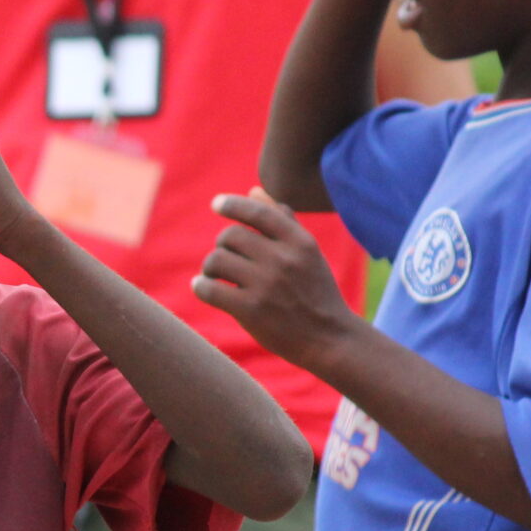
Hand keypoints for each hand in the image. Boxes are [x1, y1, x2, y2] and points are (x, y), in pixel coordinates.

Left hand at [193, 189, 358, 365]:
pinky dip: (201, 287)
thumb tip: (254, 191)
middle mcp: (283, 260)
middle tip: (226, 260)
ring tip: (216, 276)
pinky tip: (204, 288)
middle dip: (222, 246)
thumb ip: (283, 221)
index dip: (232, 205)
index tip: (217, 204)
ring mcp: (266, 285)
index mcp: (300, 242)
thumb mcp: (308, 253)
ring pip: (216, 260)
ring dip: (210, 267)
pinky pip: (210, 289)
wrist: (330, 339)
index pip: (257, 213)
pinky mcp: (251, 310)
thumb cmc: (315, 292)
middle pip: (230, 236)